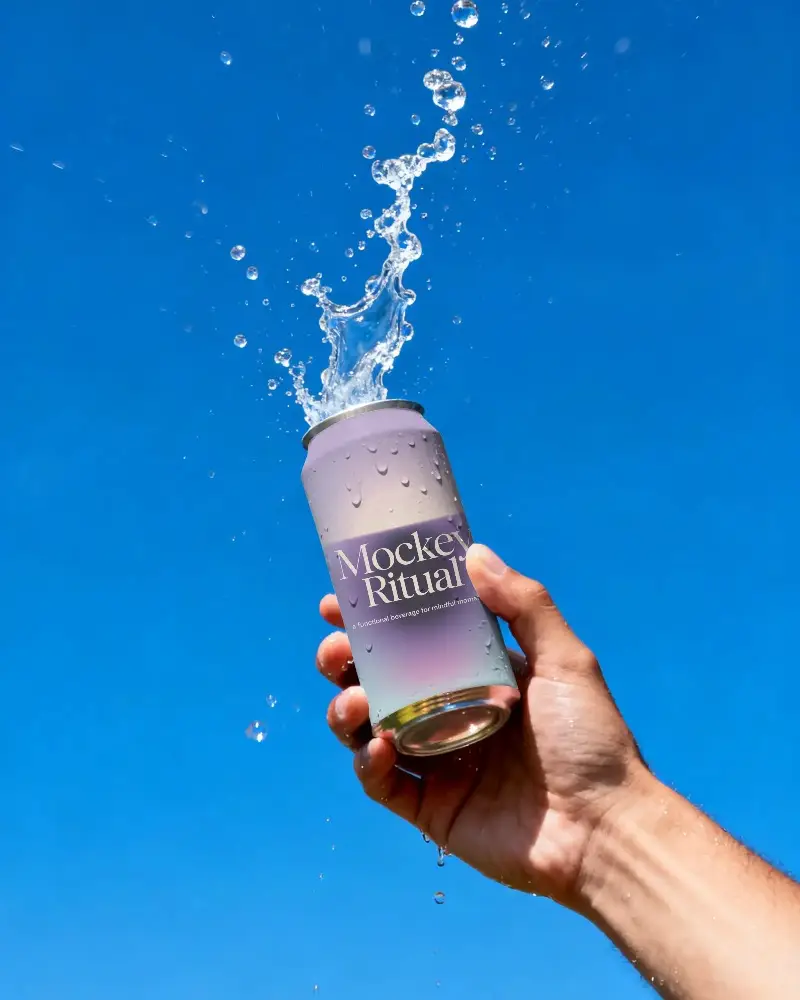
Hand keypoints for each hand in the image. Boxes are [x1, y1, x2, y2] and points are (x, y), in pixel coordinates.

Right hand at [316, 543, 646, 905]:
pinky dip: (368, 764)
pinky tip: (377, 747)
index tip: (340, 603)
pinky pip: (384, 784)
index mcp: (478, 676)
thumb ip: (524, 604)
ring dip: (348, 710)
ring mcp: (439, 763)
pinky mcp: (432, 809)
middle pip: (380, 682)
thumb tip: (474, 553)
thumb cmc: (591, 739)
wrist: (604, 829)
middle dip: (347, 663)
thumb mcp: (564, 660)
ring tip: (353, 699)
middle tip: (336, 649)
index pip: (413, 642)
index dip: (375, 622)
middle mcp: (451, 714)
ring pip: (370, 729)